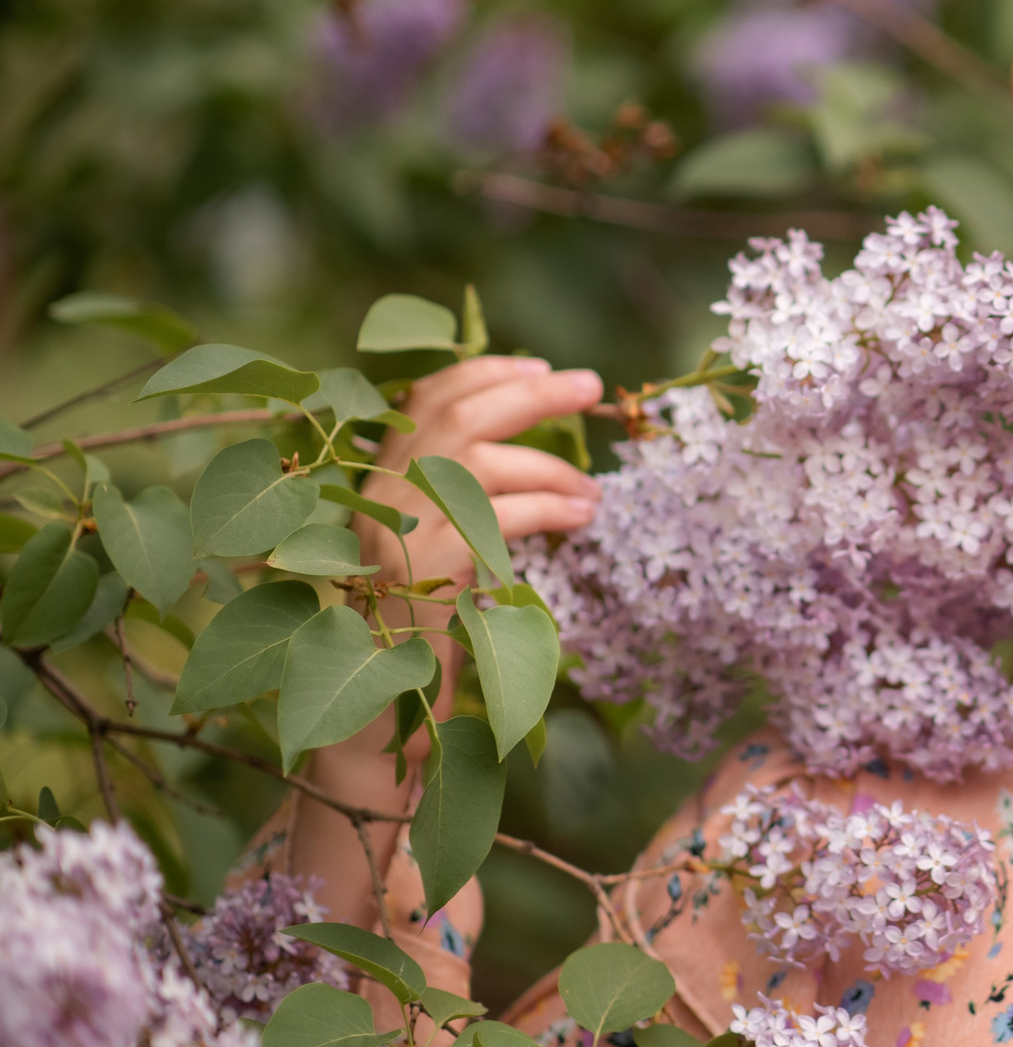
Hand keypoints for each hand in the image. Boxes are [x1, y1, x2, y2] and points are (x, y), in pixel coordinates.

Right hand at [356, 356, 605, 585]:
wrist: (385, 681)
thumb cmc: (422, 605)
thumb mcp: (432, 531)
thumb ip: (459, 483)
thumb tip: (527, 433)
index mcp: (383, 473)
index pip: (428, 398)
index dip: (484, 374)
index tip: (537, 366)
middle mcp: (385, 490)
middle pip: (460, 416)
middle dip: (529, 394)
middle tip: (587, 385)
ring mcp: (402, 524)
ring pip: (484, 462)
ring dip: (553, 469)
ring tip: (594, 491)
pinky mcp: (428, 561)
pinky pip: (502, 516)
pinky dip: (550, 507)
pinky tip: (581, 515)